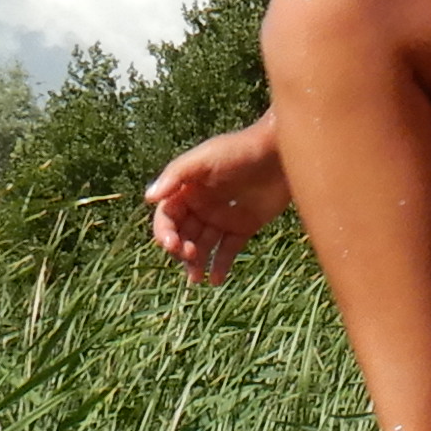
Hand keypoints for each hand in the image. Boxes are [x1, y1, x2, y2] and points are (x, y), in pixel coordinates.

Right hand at [144, 116, 291, 282]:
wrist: (281, 152)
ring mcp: (222, 218)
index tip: (172, 245)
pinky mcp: (244, 227)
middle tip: (190, 257)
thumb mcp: (205, 159)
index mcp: (187, 190)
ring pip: (203, 246)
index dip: (165, 232)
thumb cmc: (240, 150)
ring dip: (197, 263)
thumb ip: (176, 176)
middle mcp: (201, 205)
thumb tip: (149, 198)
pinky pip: (228, 250)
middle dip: (182, 250)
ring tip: (198, 278)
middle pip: (183, 235)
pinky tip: (216, 280)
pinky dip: (221, 266)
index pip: (167, 217)